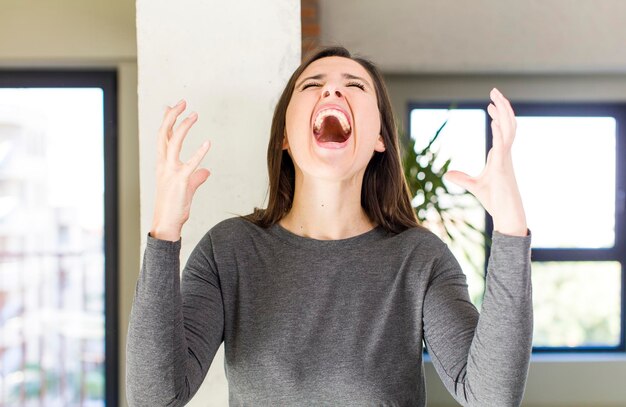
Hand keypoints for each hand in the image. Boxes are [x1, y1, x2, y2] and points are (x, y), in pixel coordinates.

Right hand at [150, 100, 210, 240]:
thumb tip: (206, 170)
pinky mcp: (181, 182)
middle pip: (164, 134)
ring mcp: (171, 172)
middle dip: (172, 116)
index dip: (167, 121)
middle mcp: (164, 165)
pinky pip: (190, 164)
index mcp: (162, 164)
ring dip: (183, 127)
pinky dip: (199, 152)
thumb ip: (196, 177)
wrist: (166, 224)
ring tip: (194, 114)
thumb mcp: (187, 188)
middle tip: (182, 102)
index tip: (172, 106)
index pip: (163, 137)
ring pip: (174, 143)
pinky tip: (208, 143)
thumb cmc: (174, 206)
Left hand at [443, 88, 527, 236]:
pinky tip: (496, 121)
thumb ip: (462, 178)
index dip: (497, 117)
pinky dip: (500, 133)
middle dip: (503, 107)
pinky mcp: (503, 168)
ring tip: (496, 98)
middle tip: (495, 91)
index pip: (501, 130)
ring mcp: (506, 159)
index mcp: (500, 156)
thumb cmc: (495, 200)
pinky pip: (503, 146)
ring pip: (509, 130)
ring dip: (504, 113)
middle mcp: (505, 154)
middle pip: (508, 124)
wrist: (507, 215)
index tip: (489, 105)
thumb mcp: (474, 186)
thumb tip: (447, 174)